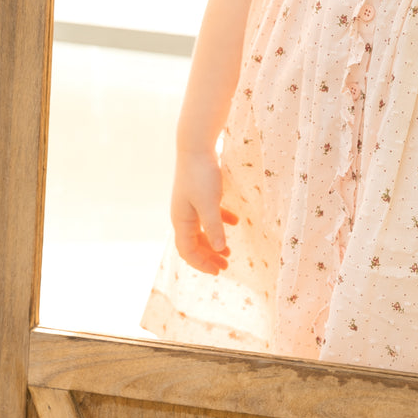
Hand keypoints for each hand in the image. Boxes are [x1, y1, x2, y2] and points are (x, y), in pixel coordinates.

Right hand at [171, 150, 238, 274]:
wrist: (196, 146)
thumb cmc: (201, 175)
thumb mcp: (209, 203)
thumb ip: (214, 227)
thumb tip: (218, 250)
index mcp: (181, 220)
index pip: (188, 251)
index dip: (202, 263)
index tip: (219, 271)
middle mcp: (183, 215)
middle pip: (194, 243)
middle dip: (208, 257)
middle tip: (225, 266)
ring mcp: (190, 204)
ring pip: (201, 230)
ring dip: (214, 242)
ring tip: (229, 251)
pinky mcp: (200, 193)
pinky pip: (209, 214)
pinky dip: (221, 221)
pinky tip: (236, 222)